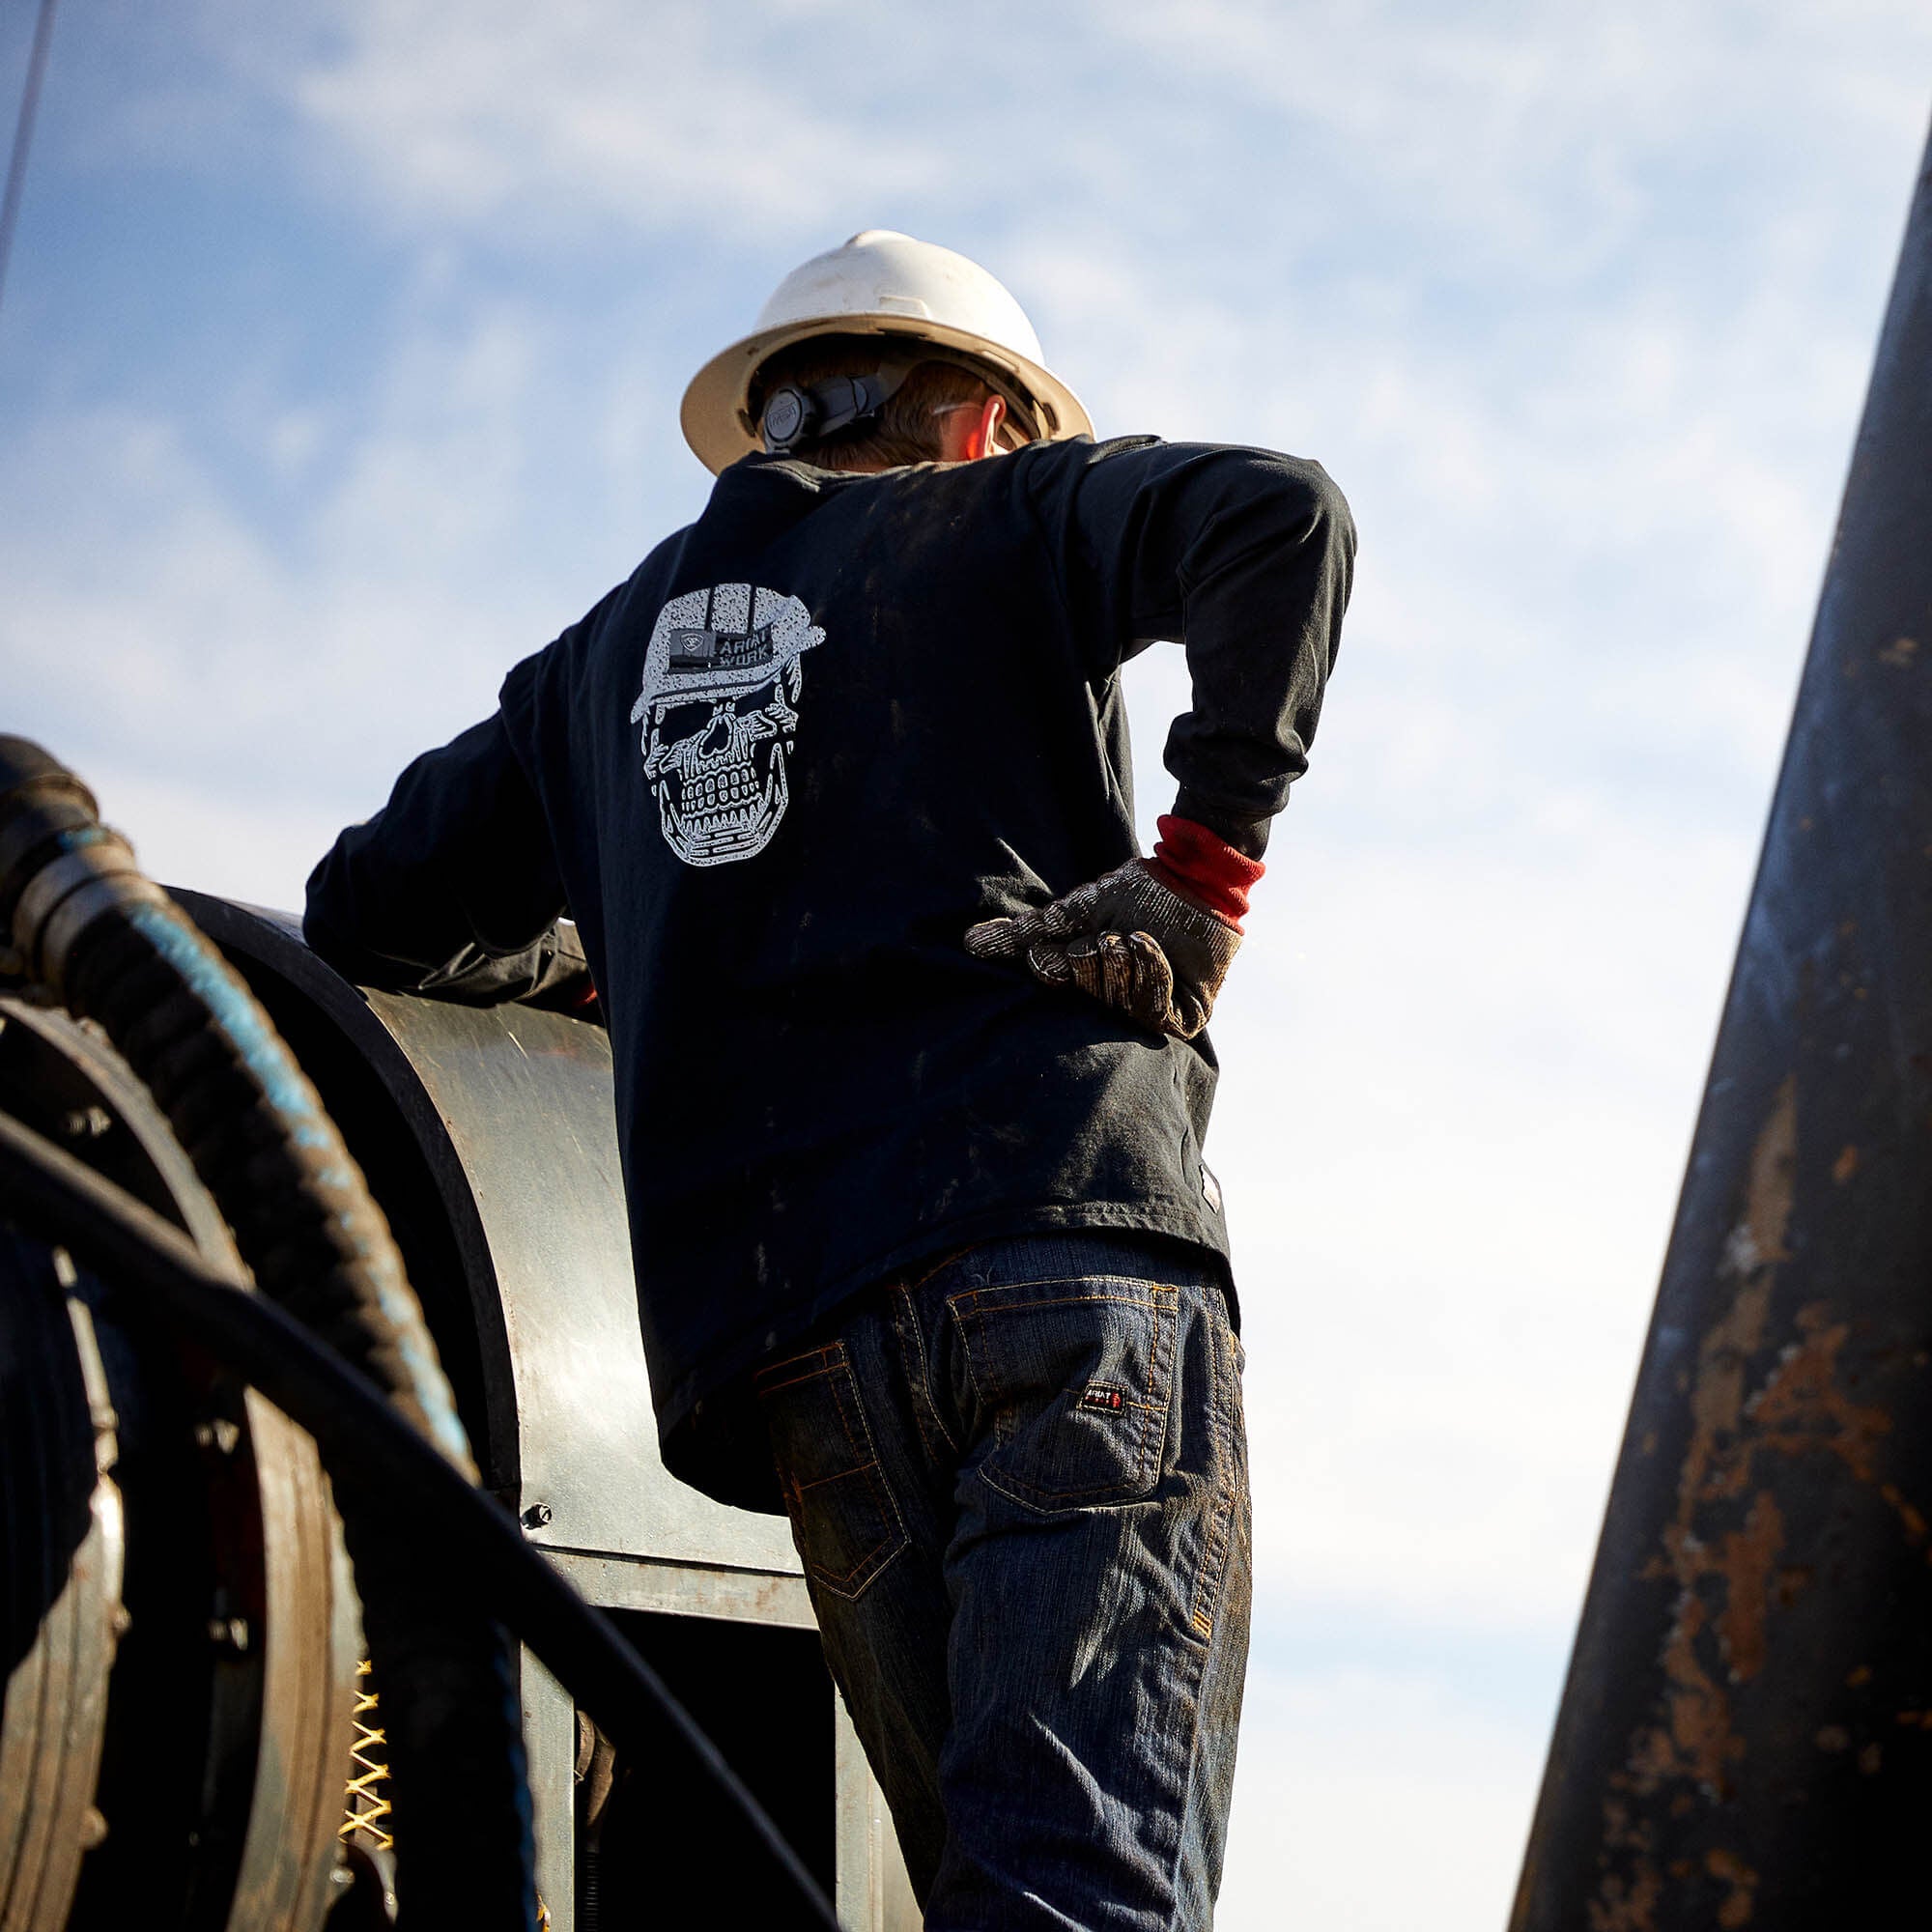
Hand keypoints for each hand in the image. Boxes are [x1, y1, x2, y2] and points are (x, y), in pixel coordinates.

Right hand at [964, 857, 1240, 1039]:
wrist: (1196, 881)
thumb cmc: (1137, 894)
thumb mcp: (1076, 910)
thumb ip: (1026, 930)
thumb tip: (970, 943)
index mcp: (1083, 979)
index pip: (1053, 978)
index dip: (1060, 957)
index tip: (1077, 937)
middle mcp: (1112, 1001)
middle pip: (1085, 990)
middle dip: (1098, 955)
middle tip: (1117, 934)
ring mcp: (1148, 1011)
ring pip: (1118, 1002)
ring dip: (1126, 961)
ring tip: (1138, 936)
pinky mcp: (1184, 1017)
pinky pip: (1155, 1011)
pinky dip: (1151, 974)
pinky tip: (1153, 947)